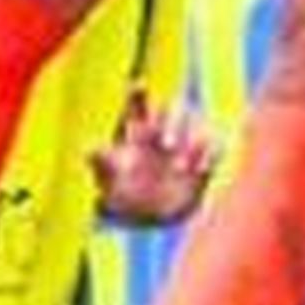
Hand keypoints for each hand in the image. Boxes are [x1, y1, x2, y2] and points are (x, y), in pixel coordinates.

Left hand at [92, 90, 217, 225]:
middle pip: (174, 109)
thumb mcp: (108, 180)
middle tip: (165, 145)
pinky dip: (211, 154)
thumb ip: (102, 162)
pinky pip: (214, 148)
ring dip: (192, 142)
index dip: (138, 94)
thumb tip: (90, 149)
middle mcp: (163, 135)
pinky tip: (200, 169)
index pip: (140, 107)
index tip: (136, 85)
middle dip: (172, 121)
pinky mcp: (200, 165)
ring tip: (180, 168)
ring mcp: (183, 149)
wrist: (144, 219)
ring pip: (196, 127)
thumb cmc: (122, 195)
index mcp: (139, 134)